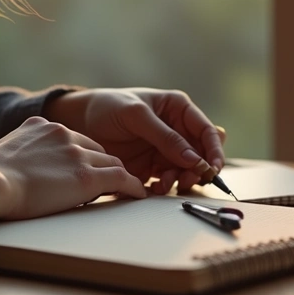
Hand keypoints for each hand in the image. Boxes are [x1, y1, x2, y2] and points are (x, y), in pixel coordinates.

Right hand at [0, 116, 145, 220]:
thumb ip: (5, 152)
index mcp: (42, 126)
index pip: (74, 140)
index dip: (82, 157)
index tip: (84, 169)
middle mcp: (63, 134)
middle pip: (96, 149)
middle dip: (102, 165)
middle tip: (111, 182)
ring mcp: (77, 154)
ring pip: (111, 162)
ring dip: (119, 177)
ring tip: (129, 190)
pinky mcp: (86, 177)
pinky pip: (121, 178)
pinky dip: (133, 186)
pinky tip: (139, 195)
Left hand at [43, 87, 226, 195]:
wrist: (79, 122)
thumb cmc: (108, 107)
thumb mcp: (136, 116)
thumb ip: (165, 136)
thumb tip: (193, 158)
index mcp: (178, 109)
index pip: (206, 130)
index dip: (214, 149)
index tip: (213, 167)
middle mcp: (176, 130)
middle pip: (200, 154)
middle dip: (197, 169)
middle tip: (187, 180)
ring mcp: (164, 149)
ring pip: (185, 170)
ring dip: (180, 180)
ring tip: (164, 184)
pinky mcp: (151, 166)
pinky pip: (167, 180)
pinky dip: (164, 187)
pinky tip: (154, 188)